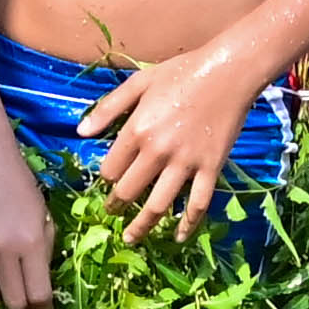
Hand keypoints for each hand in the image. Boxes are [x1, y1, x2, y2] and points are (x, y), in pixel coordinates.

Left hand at [81, 42, 265, 240]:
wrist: (228, 72)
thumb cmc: (181, 73)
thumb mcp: (139, 82)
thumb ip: (108, 108)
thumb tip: (81, 132)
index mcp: (137, 130)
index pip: (111, 169)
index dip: (107, 178)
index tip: (109, 181)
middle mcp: (158, 152)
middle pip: (130, 191)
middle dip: (117, 205)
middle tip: (113, 212)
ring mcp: (186, 163)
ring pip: (159, 205)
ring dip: (142, 226)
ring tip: (131, 236)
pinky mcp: (211, 169)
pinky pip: (198, 204)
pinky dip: (188, 224)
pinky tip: (179, 237)